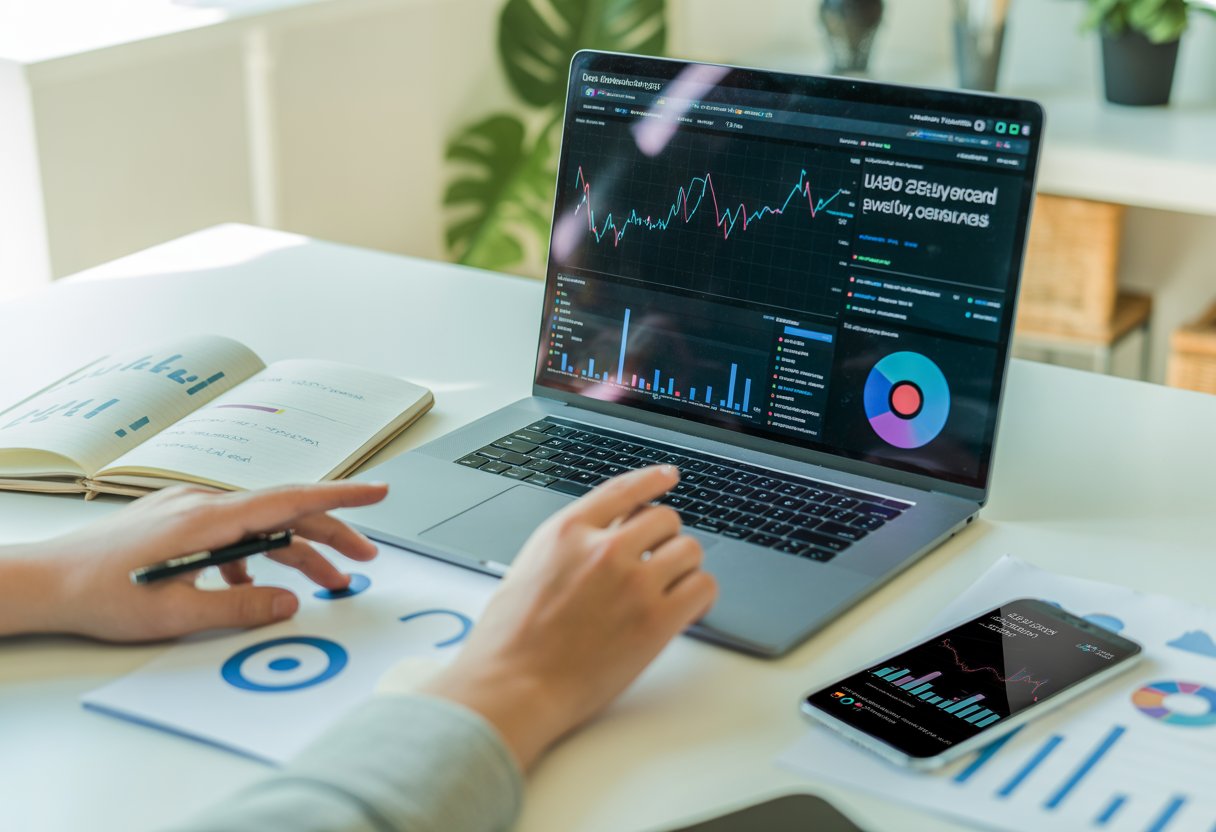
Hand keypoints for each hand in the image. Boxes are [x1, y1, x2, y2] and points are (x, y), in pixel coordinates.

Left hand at [0, 482, 387, 641]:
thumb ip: (242, 604)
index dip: (342, 498)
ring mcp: (189, 509)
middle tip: (363, 560)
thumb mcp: (178, 612)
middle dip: (330, 536)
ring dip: (295, 551)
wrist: (45, 582)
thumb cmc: (100, 593)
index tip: (379, 493)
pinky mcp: (177, 520)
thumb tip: (289, 601)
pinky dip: (256, 553)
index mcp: (211, 519)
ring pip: (261, 524)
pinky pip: (233, 530)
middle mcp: (204, 504)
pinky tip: (252, 581)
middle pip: (285, 513)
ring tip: (322, 583)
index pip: (292, 500)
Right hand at [419, 465, 717, 770]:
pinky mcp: (656, 620)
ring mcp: (633, 582)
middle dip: (664, 539)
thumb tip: (608, 537)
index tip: (667, 476)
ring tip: (670, 589)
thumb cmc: (509, 640)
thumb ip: (570, 546)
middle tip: (658, 563)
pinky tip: (686, 609)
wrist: (513, 686)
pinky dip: (700, 597)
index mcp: (567, 531)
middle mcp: (603, 549)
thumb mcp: (529, 568)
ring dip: (684, 567)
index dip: (651, 480)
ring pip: (690, 550)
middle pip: (664, 519)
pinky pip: (703, 587)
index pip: (622, 490)